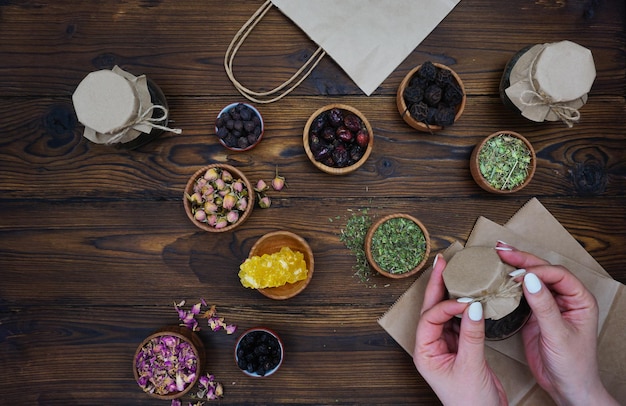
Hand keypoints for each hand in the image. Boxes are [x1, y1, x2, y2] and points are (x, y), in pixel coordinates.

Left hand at [414, 254, 507, 405]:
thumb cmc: (470, 403)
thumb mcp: (471, 367)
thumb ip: (472, 335)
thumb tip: (472, 306)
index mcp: (425, 352)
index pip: (430, 319)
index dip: (447, 306)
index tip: (466, 300)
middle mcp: (431, 346)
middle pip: (431, 309)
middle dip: (437, 285)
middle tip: (442, 262)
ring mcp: (445, 346)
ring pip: (445, 314)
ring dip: (451, 294)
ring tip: (456, 272)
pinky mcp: (460, 349)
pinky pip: (459, 323)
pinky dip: (464, 309)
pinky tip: (470, 297)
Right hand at [496, 243, 617, 405]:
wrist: (567, 387)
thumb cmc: (574, 364)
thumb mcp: (558, 334)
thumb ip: (544, 306)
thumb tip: (530, 280)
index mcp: (580, 299)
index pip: (557, 274)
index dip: (537, 270)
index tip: (517, 274)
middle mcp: (565, 298)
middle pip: (543, 270)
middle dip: (522, 259)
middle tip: (500, 250)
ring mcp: (549, 305)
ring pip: (531, 279)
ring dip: (515, 268)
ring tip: (497, 257)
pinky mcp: (535, 314)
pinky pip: (522, 294)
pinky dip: (509, 286)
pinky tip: (498, 279)